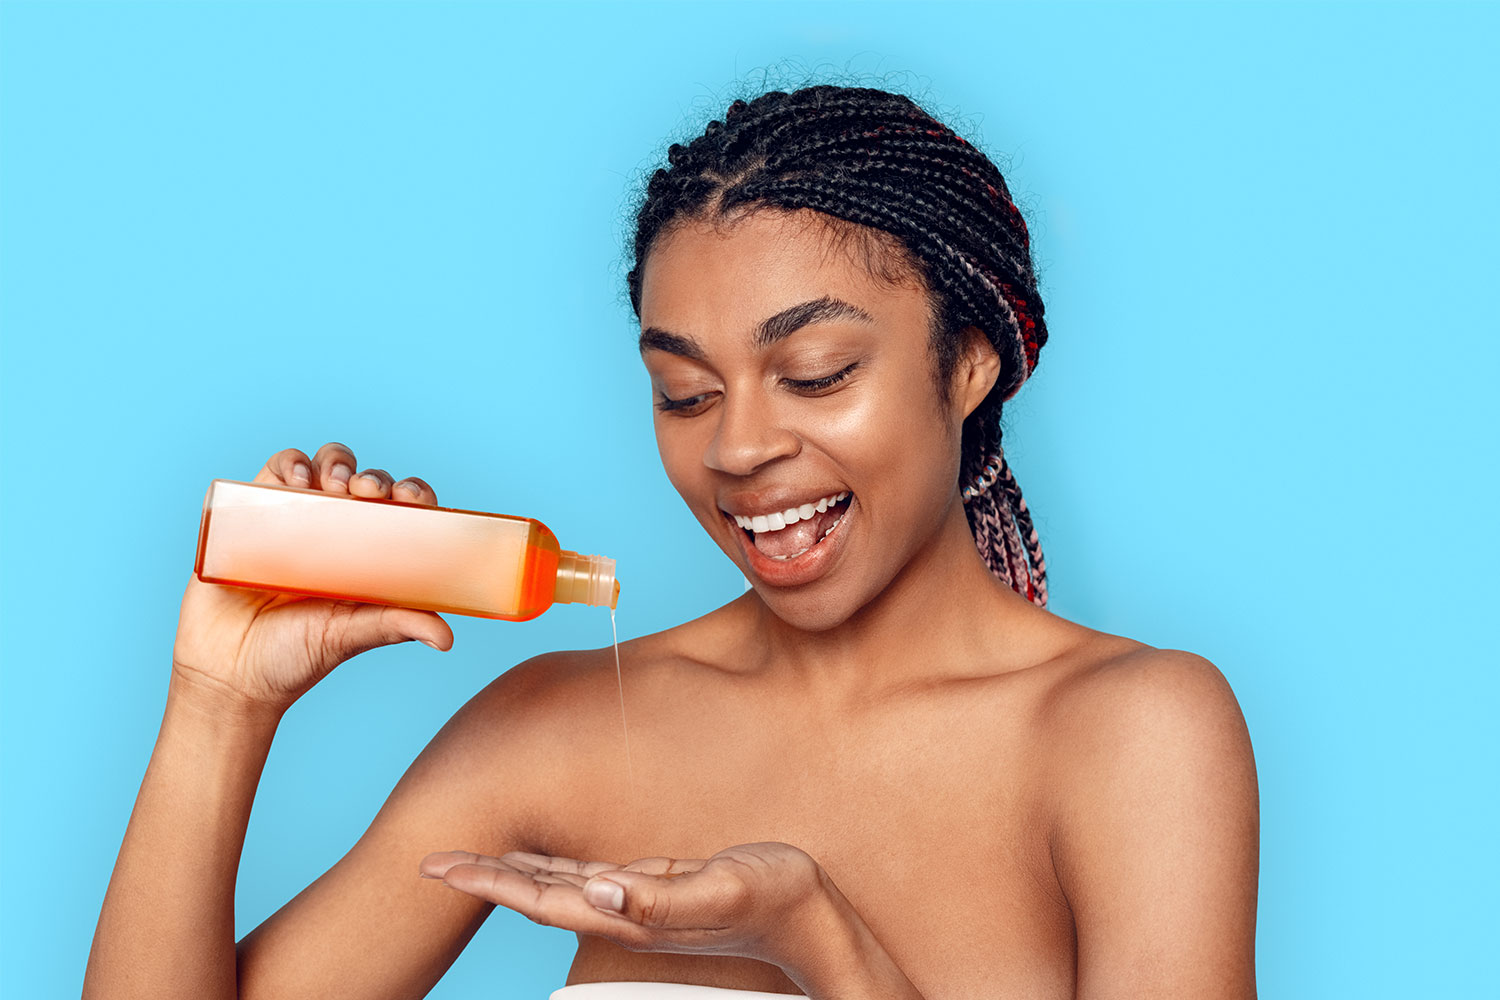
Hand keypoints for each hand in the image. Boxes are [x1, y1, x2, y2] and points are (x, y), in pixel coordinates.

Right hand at [171, 441, 454, 715]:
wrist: (229, 674)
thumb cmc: (296, 656)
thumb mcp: (352, 636)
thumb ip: (395, 626)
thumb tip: (446, 638)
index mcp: (370, 556)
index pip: (402, 510)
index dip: (412, 494)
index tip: (411, 498)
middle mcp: (337, 533)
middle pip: (364, 482)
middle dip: (372, 477)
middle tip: (365, 492)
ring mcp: (295, 521)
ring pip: (323, 467)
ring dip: (335, 462)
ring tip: (331, 485)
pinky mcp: (252, 516)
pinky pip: (274, 473)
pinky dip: (288, 463)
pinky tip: (295, 478)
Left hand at [419, 842, 827, 966]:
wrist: (810, 921)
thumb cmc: (774, 904)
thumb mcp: (722, 892)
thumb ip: (661, 900)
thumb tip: (598, 892)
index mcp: (630, 914)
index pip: (541, 898)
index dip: (489, 880)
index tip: (439, 866)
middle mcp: (624, 911)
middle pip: (536, 893)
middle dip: (483, 875)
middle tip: (430, 858)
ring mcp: (637, 901)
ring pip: (558, 886)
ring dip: (511, 871)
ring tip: (469, 856)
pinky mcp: (655, 887)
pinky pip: (590, 876)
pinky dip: (555, 865)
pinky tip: (538, 857)